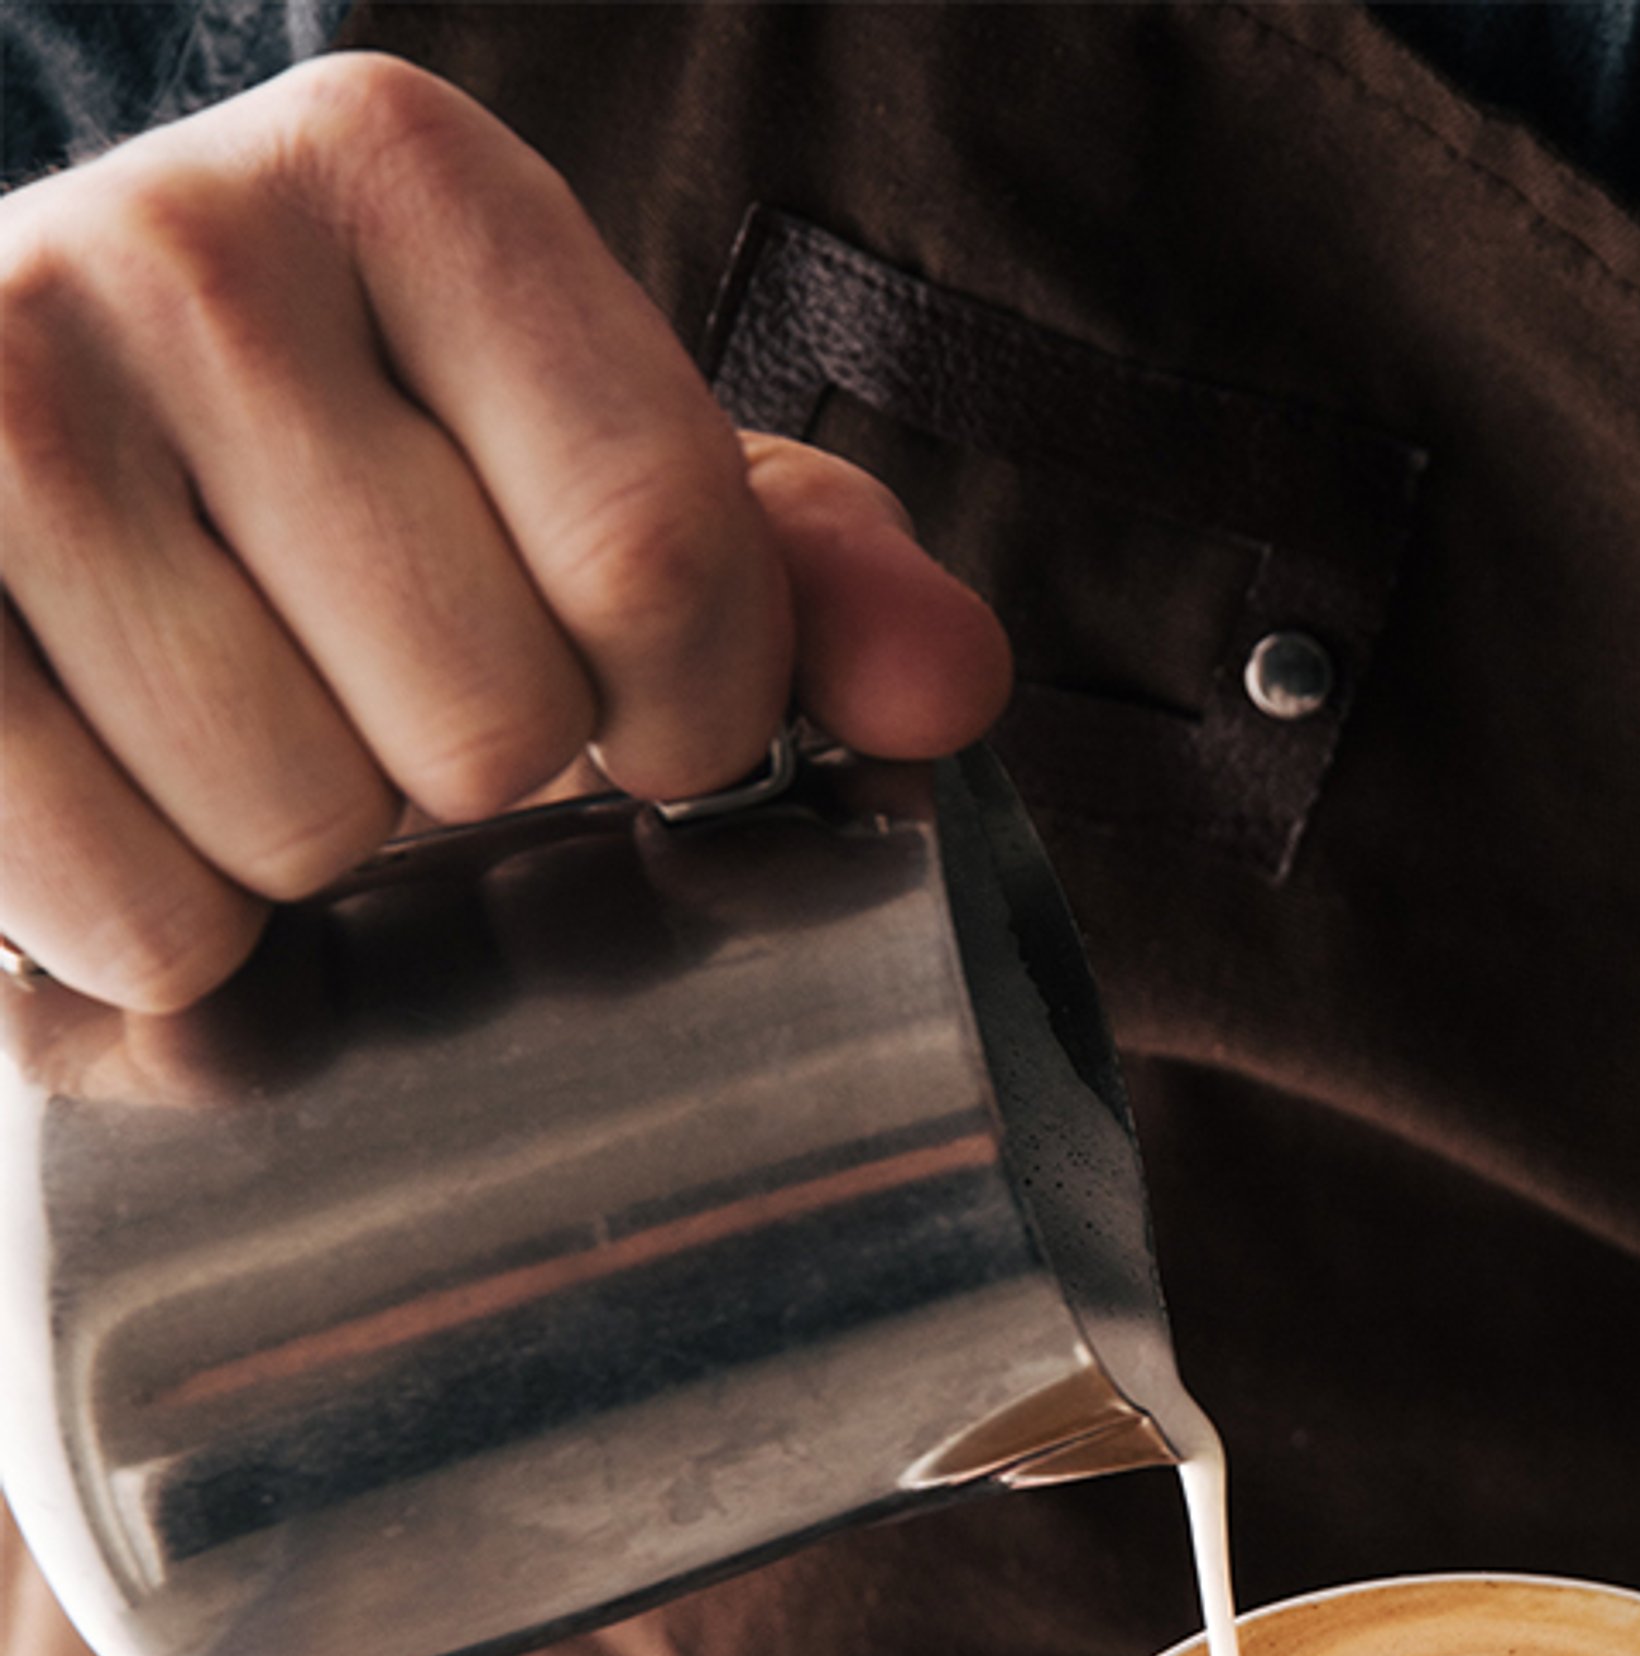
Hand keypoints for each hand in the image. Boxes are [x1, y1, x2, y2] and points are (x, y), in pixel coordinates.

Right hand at [0, 53, 1009, 1009]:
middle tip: (377, 686)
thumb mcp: (598, 471)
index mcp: (412, 180)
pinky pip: (130, 911)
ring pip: (301, 831)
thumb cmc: (345, 475)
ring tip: (237, 720)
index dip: (692, 707)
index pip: (660, 545)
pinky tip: (125, 787)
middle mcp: (185, 244)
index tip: (648, 715)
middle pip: (488, 721)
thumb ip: (807, 575)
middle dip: (472, 776)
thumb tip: (951, 689)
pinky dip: (159, 926)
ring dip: (309, 851)